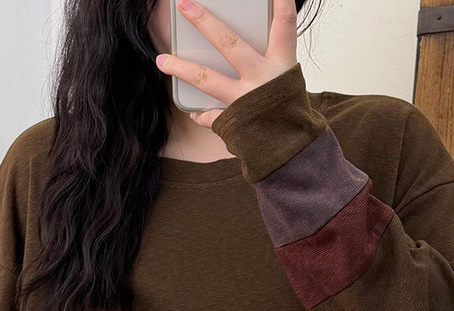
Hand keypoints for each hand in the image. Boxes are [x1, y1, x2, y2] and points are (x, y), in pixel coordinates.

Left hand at [155, 0, 297, 128]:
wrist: (291, 153)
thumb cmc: (289, 113)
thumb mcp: (287, 81)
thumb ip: (269, 60)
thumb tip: (236, 46)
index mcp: (281, 65)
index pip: (284, 25)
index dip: (279, 3)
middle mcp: (261, 79)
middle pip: (229, 43)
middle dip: (204, 22)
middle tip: (184, 5)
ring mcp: (244, 101)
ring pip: (207, 79)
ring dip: (181, 68)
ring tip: (161, 60)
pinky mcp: (233, 122)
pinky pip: (210, 116)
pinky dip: (201, 114)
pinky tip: (194, 111)